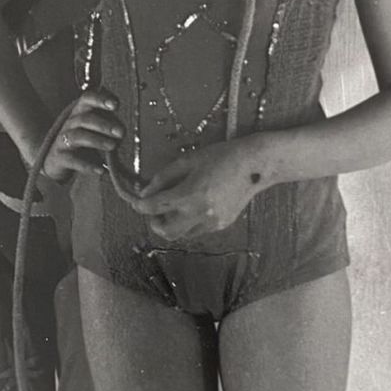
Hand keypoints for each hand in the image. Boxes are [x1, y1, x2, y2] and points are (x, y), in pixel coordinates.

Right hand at [42, 89, 123, 182]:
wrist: (55, 160)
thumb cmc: (81, 141)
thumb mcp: (92, 128)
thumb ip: (108, 122)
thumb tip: (130, 125)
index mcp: (79, 112)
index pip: (87, 99)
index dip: (100, 100)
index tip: (115, 105)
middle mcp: (70, 123)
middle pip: (85, 118)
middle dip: (104, 124)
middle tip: (121, 132)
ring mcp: (63, 140)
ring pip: (78, 136)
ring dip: (97, 140)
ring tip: (112, 146)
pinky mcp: (59, 157)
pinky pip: (72, 160)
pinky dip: (87, 165)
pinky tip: (101, 170)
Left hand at [130, 142, 257, 239]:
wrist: (254, 164)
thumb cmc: (221, 156)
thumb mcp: (188, 160)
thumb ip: (164, 177)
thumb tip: (145, 191)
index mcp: (190, 194)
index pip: (155, 207)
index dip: (140, 205)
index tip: (136, 202)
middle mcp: (201, 212)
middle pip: (166, 231)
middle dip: (154, 222)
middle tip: (153, 210)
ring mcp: (213, 222)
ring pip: (182, 234)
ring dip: (172, 224)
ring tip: (173, 207)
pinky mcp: (222, 225)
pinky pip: (197, 230)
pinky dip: (188, 222)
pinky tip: (192, 206)